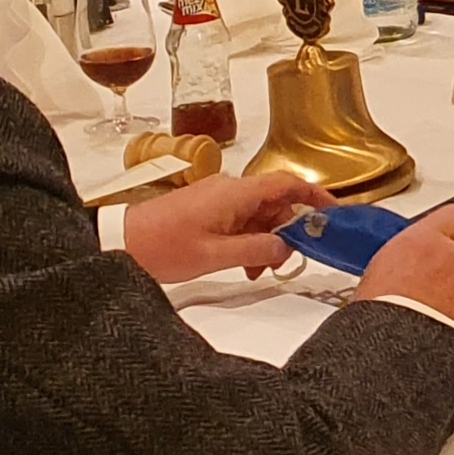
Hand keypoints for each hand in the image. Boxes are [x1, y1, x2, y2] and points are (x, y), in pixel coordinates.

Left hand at [124, 172, 329, 283]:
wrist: (119, 242)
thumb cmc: (161, 246)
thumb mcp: (216, 255)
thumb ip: (256, 251)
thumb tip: (286, 249)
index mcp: (235, 193)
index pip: (287, 184)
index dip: (316, 196)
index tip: (334, 213)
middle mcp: (229, 189)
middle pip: (275, 202)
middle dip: (288, 230)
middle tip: (290, 260)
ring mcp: (216, 198)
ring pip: (258, 214)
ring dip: (266, 240)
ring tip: (259, 270)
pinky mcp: (205, 209)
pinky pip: (240, 219)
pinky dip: (248, 240)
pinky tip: (242, 264)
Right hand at [353, 205, 453, 327]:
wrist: (396, 347)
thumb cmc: (379, 312)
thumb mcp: (377, 273)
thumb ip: (400, 261)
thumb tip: (399, 267)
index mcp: (423, 240)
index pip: (452, 218)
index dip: (452, 230)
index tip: (448, 237)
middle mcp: (453, 256)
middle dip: (453, 269)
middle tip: (432, 288)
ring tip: (441, 312)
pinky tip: (450, 327)